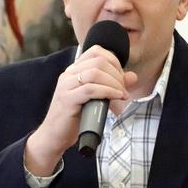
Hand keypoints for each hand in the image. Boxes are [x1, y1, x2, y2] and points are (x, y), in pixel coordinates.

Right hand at [25, 45, 136, 175]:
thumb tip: (132, 76)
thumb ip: (113, 85)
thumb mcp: (97, 98)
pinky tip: (116, 97)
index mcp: (74, 70)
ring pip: (95, 73)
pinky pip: (91, 89)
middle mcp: (68, 74)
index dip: (113, 60)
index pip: (95, 51)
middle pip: (98, 61)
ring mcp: (66, 85)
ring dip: (114, 82)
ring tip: (122, 94)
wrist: (55, 136)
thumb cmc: (75, 117)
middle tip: (124, 88)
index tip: (121, 76)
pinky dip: (108, 91)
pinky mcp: (67, 99)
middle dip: (117, 74)